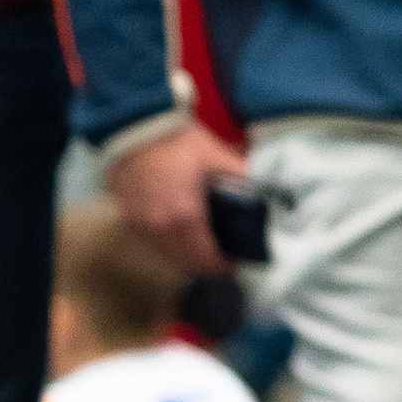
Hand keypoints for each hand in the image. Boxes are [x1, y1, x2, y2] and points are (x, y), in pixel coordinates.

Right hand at [104, 118, 244, 276]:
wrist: (133, 134)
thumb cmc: (174, 142)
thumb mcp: (214, 153)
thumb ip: (241, 175)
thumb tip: (269, 191)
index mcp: (186, 215)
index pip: (209, 258)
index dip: (225, 266)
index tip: (237, 262)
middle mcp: (162, 229)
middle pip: (191, 265)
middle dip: (211, 267)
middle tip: (226, 260)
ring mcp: (145, 228)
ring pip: (172, 260)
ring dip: (192, 261)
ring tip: (207, 252)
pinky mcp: (132, 224)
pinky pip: (157, 248)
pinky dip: (174, 250)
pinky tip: (185, 239)